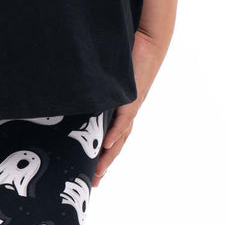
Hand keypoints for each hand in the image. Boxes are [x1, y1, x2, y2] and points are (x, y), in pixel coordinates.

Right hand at [92, 27, 167, 186]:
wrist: (150, 41)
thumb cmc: (127, 58)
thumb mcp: (107, 78)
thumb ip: (95, 88)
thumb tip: (75, 93)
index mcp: (121, 111)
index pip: (111, 138)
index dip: (103, 157)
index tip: (93, 173)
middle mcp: (127, 113)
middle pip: (116, 145)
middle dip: (105, 164)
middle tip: (94, 182)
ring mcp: (130, 107)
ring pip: (120, 137)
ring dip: (110, 156)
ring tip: (100, 171)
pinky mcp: (132, 97)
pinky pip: (123, 119)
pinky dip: (116, 133)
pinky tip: (108, 145)